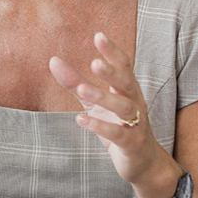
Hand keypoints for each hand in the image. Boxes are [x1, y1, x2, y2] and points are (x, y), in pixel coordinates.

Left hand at [49, 32, 169, 187]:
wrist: (143, 162)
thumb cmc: (118, 125)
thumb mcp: (95, 102)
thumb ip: (76, 82)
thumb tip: (53, 60)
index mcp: (127, 90)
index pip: (124, 66)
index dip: (112, 51)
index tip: (99, 35)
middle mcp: (135, 103)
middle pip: (127, 84)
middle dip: (112, 73)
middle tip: (95, 62)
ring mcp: (136, 124)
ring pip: (124, 108)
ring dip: (103, 98)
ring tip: (82, 90)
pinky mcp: (132, 144)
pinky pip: (117, 134)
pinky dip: (100, 126)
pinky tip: (81, 119)